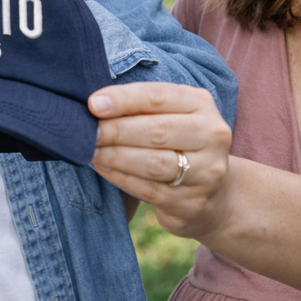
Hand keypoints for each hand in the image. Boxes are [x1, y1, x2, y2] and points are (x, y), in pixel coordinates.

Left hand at [89, 83, 232, 238]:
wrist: (213, 194)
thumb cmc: (177, 143)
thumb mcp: (168, 115)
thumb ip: (139, 107)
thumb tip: (95, 104)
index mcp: (200, 104)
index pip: (158, 97)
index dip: (123, 100)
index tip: (93, 104)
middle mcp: (212, 135)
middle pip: (157, 130)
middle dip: (116, 130)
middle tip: (86, 133)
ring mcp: (207, 171)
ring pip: (154, 163)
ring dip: (115, 156)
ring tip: (89, 151)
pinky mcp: (194, 202)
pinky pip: (150, 190)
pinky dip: (121, 178)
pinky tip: (103, 169)